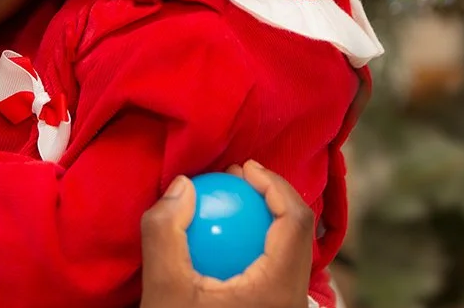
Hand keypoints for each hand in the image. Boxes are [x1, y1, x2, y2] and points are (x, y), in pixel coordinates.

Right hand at [140, 161, 313, 307]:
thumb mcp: (163, 290)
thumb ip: (165, 233)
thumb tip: (184, 185)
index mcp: (279, 290)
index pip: (297, 221)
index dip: (275, 185)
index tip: (243, 169)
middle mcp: (293, 301)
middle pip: (300, 234)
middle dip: (271, 196)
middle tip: (236, 179)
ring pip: (291, 253)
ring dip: (265, 220)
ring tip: (232, 204)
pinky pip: (278, 270)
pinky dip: (259, 245)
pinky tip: (226, 241)